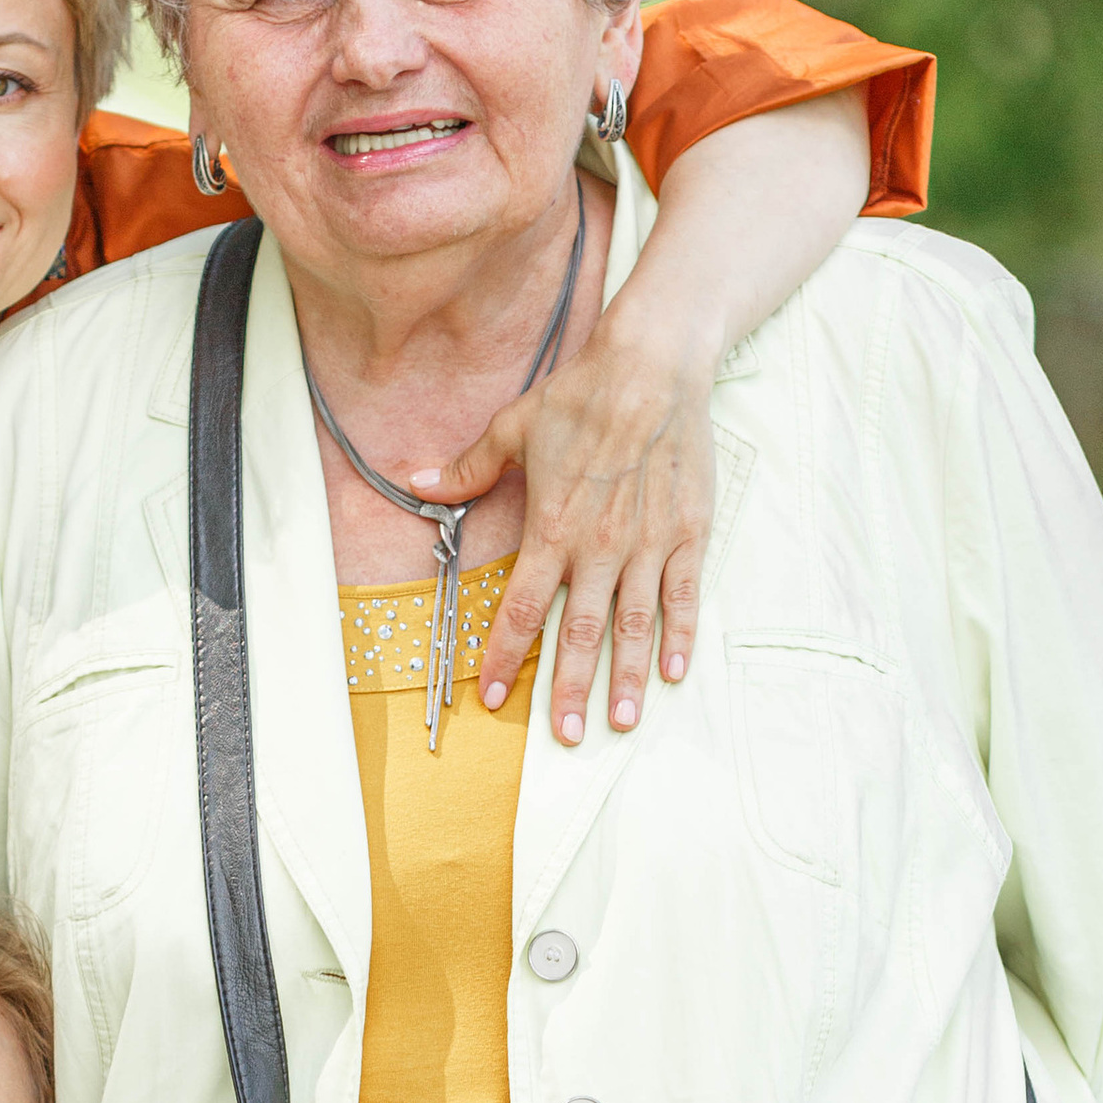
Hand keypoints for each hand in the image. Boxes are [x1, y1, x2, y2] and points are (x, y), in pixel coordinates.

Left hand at [424, 298, 719, 736]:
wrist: (653, 365)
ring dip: (626, 678)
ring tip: (622, 722)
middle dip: (567, 690)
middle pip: (578, 634)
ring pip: (632, 626)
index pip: (520, 609)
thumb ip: (467, 468)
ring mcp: (646, 543)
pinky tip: (674, 672)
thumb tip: (415, 480)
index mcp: (552, 528)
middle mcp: (598, 546)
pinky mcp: (687, 532)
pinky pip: (682, 595)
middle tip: (563, 737)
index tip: (492, 698)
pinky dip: (679, 635)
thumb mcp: (512, 428)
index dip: (503, 657)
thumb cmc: (581, 395)